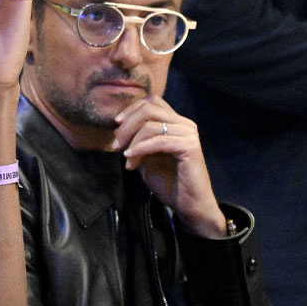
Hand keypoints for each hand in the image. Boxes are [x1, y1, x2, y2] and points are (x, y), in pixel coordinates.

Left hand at [112, 95, 225, 237]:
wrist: (188, 204)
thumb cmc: (168, 181)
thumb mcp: (145, 156)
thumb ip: (136, 140)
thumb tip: (119, 128)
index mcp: (175, 122)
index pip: (151, 101)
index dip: (130, 109)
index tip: (116, 125)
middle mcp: (184, 123)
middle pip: (148, 109)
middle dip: (127, 126)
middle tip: (116, 145)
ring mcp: (189, 133)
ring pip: (151, 124)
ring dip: (132, 141)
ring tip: (125, 158)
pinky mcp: (190, 146)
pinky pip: (159, 141)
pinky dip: (140, 148)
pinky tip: (130, 159)